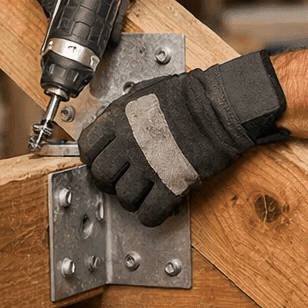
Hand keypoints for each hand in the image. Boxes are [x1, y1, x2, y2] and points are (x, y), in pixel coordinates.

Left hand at [79, 51, 288, 225]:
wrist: (220, 106)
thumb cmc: (189, 95)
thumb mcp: (146, 92)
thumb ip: (123, 111)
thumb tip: (110, 124)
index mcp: (121, 119)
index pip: (87, 148)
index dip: (94, 157)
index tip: (104, 160)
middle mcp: (130, 144)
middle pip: (101, 176)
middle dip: (109, 180)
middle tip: (121, 178)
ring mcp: (150, 166)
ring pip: (123, 197)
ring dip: (131, 198)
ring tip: (144, 191)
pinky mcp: (171, 184)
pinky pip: (149, 213)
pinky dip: (151, 215)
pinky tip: (158, 206)